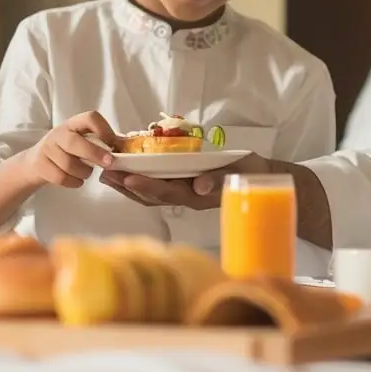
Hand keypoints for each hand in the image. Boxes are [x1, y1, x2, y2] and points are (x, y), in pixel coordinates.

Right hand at [15, 111, 120, 189]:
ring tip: (87, 173)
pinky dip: (73, 182)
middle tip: (109, 163)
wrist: (36, 162)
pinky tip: (76, 180)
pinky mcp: (39, 165)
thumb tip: (126, 146)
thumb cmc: (67, 151)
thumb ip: (102, 142)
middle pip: (74, 142)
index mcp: (74, 124)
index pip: (90, 118)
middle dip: (94, 154)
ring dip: (83, 172)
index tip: (114, 144)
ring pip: (68, 163)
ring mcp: (47, 148)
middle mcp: (59, 133)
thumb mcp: (83, 141)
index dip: (104, 129)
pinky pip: (60, 177)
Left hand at [100, 152, 274, 209]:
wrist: (264, 182)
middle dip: (128, 186)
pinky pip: (159, 191)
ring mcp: (187, 196)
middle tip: (106, 173)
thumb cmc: (253, 175)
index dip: (146, 185)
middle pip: (152, 196)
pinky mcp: (187, 191)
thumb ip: (220, 179)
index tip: (127, 177)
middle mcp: (188, 198)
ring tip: (108, 176)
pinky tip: (128, 177)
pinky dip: (141, 184)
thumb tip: (199, 186)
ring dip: (129, 187)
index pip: (167, 192)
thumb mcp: (240, 173)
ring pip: (152, 195)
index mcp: (198, 196)